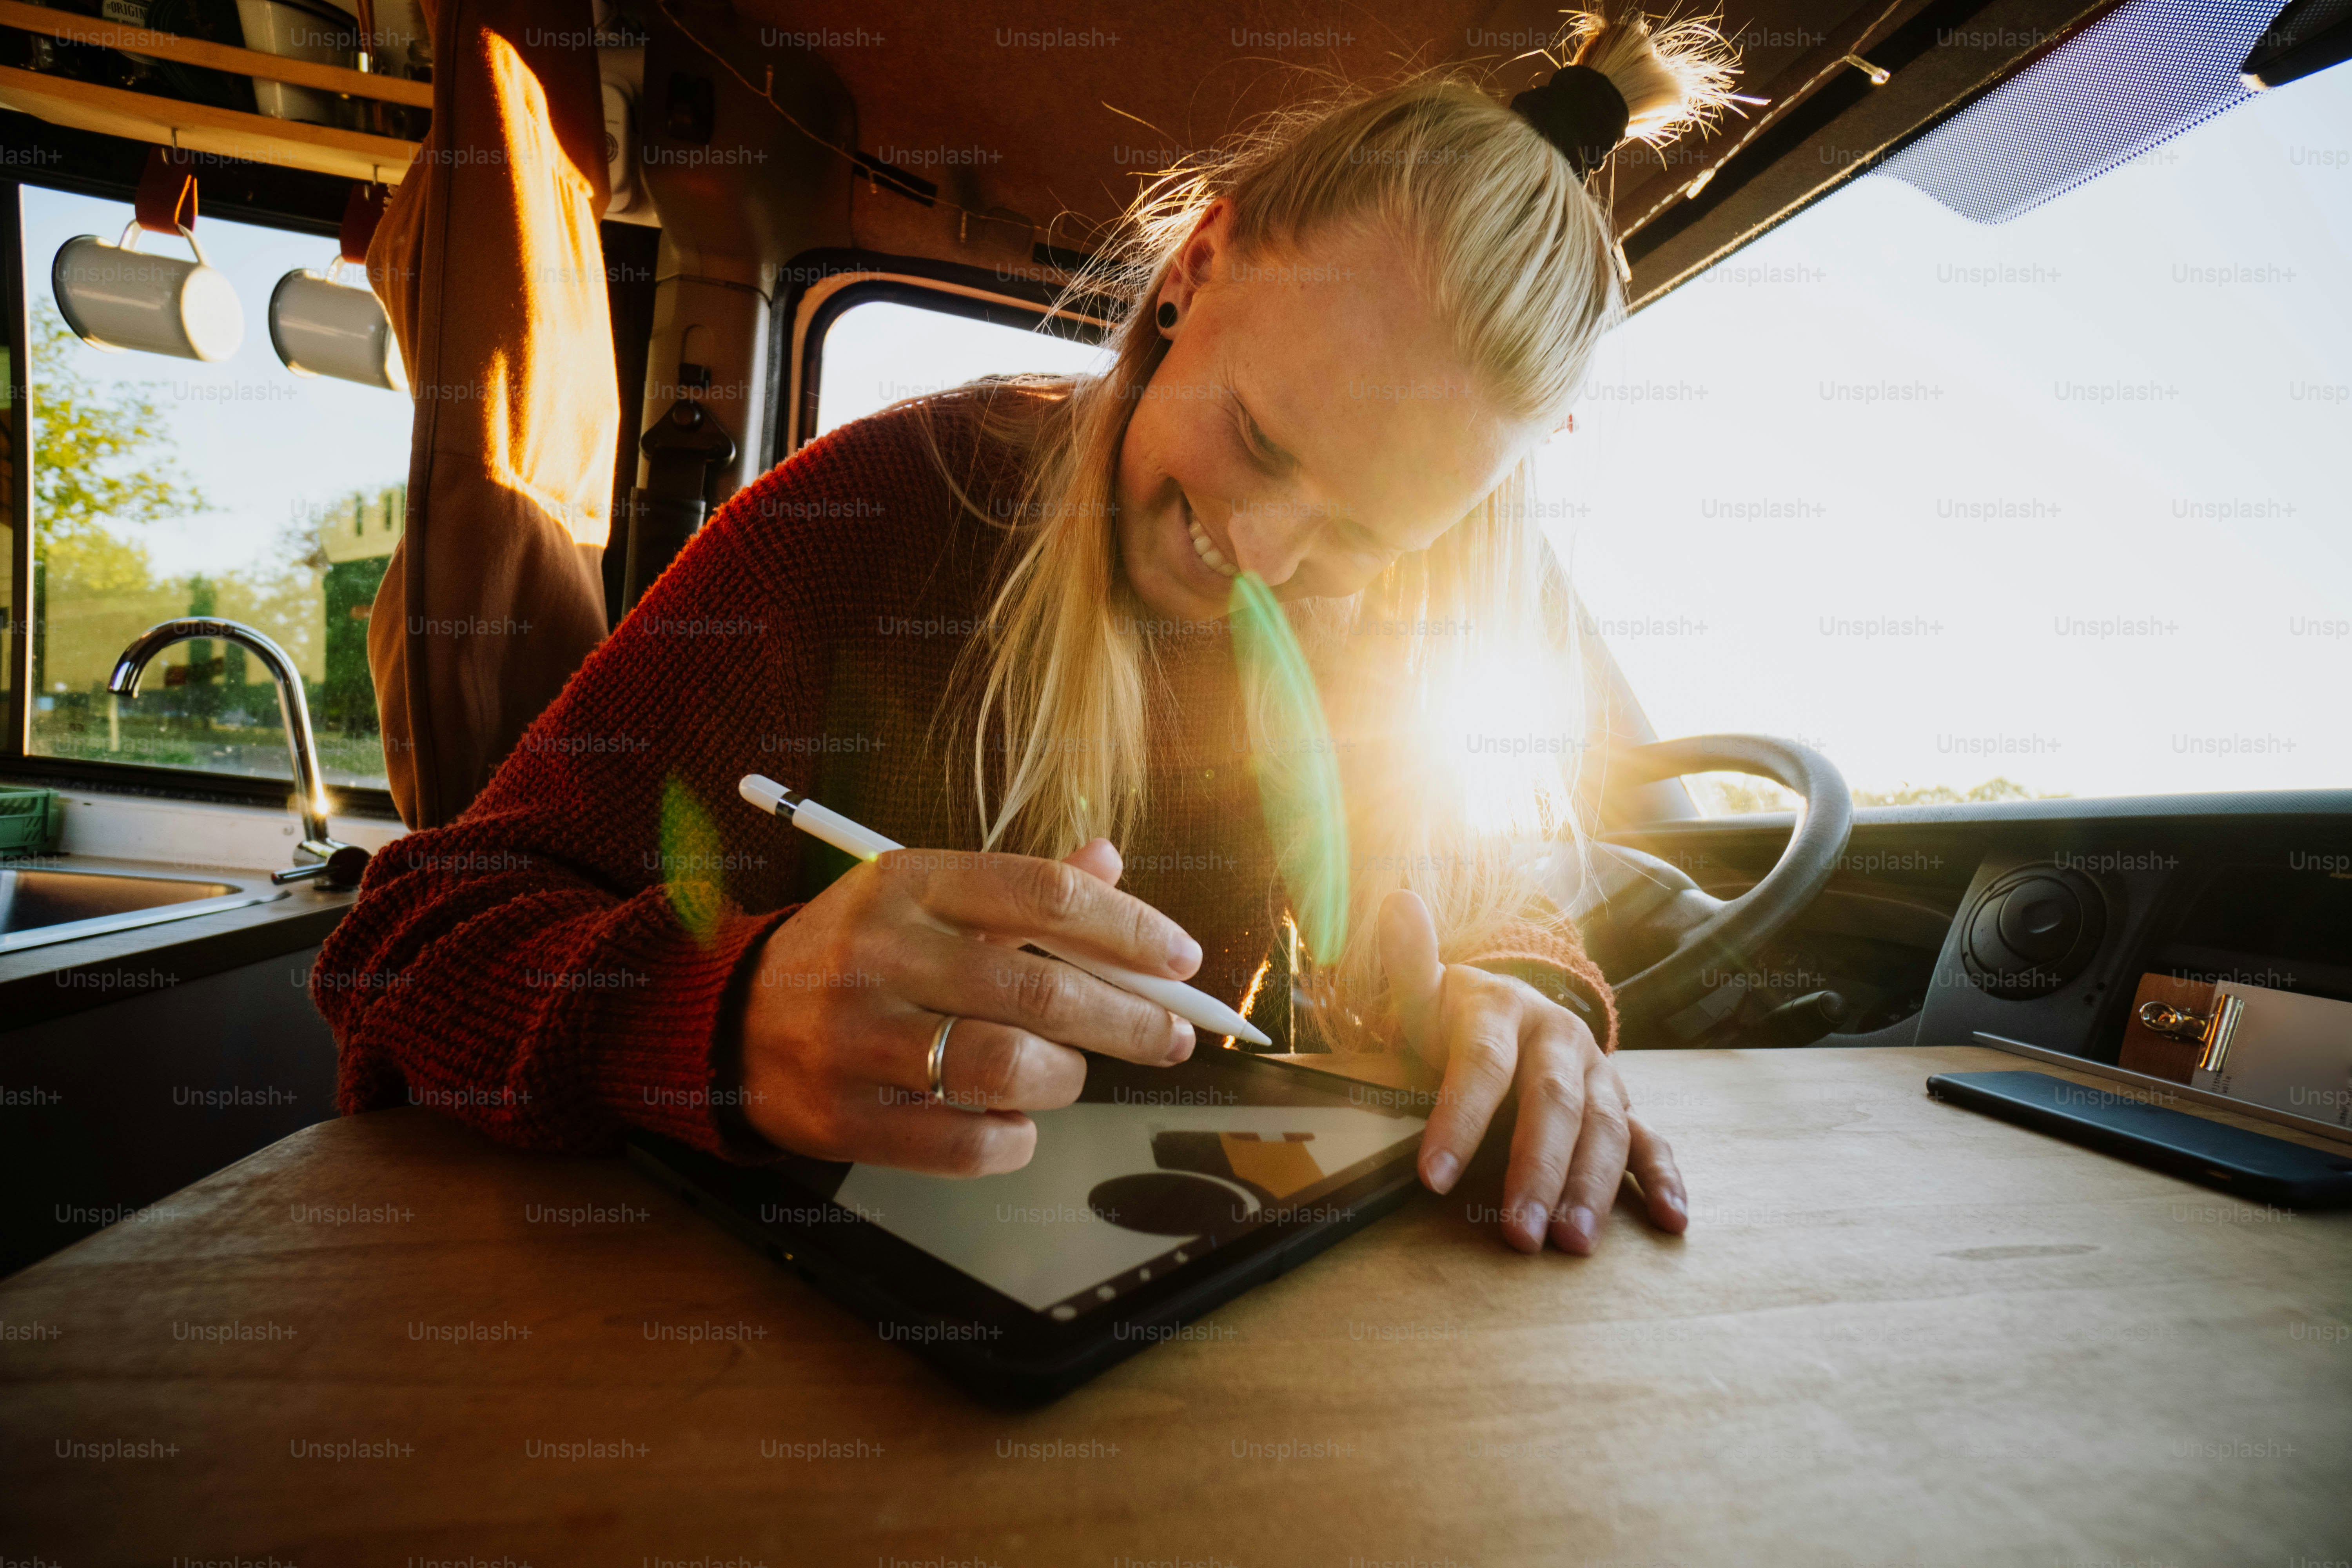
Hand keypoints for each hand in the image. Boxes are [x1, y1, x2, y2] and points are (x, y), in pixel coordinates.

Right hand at [737, 839, 1195, 1174]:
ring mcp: (859, 1037)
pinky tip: (1015, 1122)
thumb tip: (1108, 862)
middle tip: (1173, 1036)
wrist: (728, 1017)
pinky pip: (969, 1144)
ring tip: (1069, 1075)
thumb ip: (1018, 885)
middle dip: (1131, 1019)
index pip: (1047, 896)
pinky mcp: (845, 1115)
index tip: (1181, 961)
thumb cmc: (852, 953)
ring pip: (1012, 1067)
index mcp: (909, 883)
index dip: (1131, 928)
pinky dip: (1015, 1138)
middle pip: (1043, 987)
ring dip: (1066, 1080)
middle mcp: (883, 953)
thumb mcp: (921, 894)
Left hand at [1379, 889, 1688, 1253]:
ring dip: (1591, 1186)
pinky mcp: (1622, 1104)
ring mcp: (1598, 1073)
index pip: (1483, 1065)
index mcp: (1507, 1011)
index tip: (1432, 1179)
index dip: (1458, 1119)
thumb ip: (1410, 961)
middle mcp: (1560, 1039)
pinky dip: (1664, 1178)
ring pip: (1603, 1127)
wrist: (1514, 1014)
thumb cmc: (1458, 1018)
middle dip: (1537, 1169)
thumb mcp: (1427, 991)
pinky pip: (1649, 1140)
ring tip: (1572, 1242)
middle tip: (1519, 1233)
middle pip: (1553, 1103)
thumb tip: (1399, 902)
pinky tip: (1672, 1219)